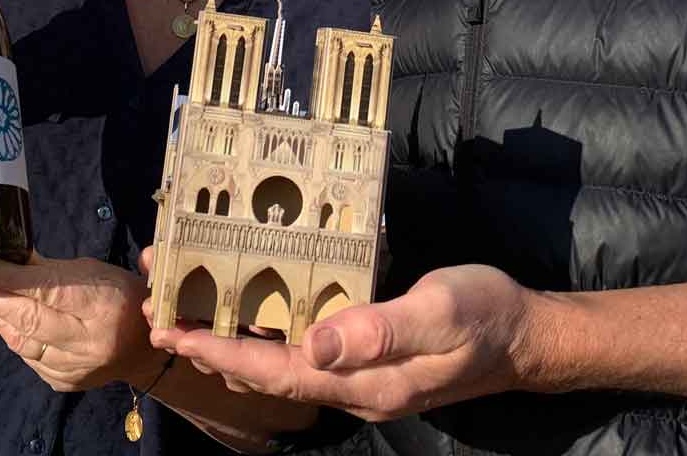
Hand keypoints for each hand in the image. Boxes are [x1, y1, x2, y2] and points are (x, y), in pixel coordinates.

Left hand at [0, 253, 161, 392]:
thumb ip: (52, 270)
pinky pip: (28, 358)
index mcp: (103, 304)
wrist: (144, 348)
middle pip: (30, 319)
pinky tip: (5, 320)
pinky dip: (14, 336)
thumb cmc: (121, 297)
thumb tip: (11, 259)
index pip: (48, 290)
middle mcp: (89, 341)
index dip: (10, 278)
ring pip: (23, 342)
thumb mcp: (94, 271)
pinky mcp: (64, 382)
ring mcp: (76, 367)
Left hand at [149, 264, 537, 420]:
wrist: (526, 334)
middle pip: (266, 370)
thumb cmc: (485, 316)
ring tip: (188, 306)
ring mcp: (359, 371)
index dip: (221, 353)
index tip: (172, 332)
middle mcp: (352, 383)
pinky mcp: (367, 350)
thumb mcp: (437, 314)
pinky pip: (304, 344)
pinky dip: (268, 326)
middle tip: (160, 311)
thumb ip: (378, 331)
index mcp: (362, 381)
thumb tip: (313, 347)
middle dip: (210, 343)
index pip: (275, 373)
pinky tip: (253, 304)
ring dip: (231, 335)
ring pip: (280, 358)